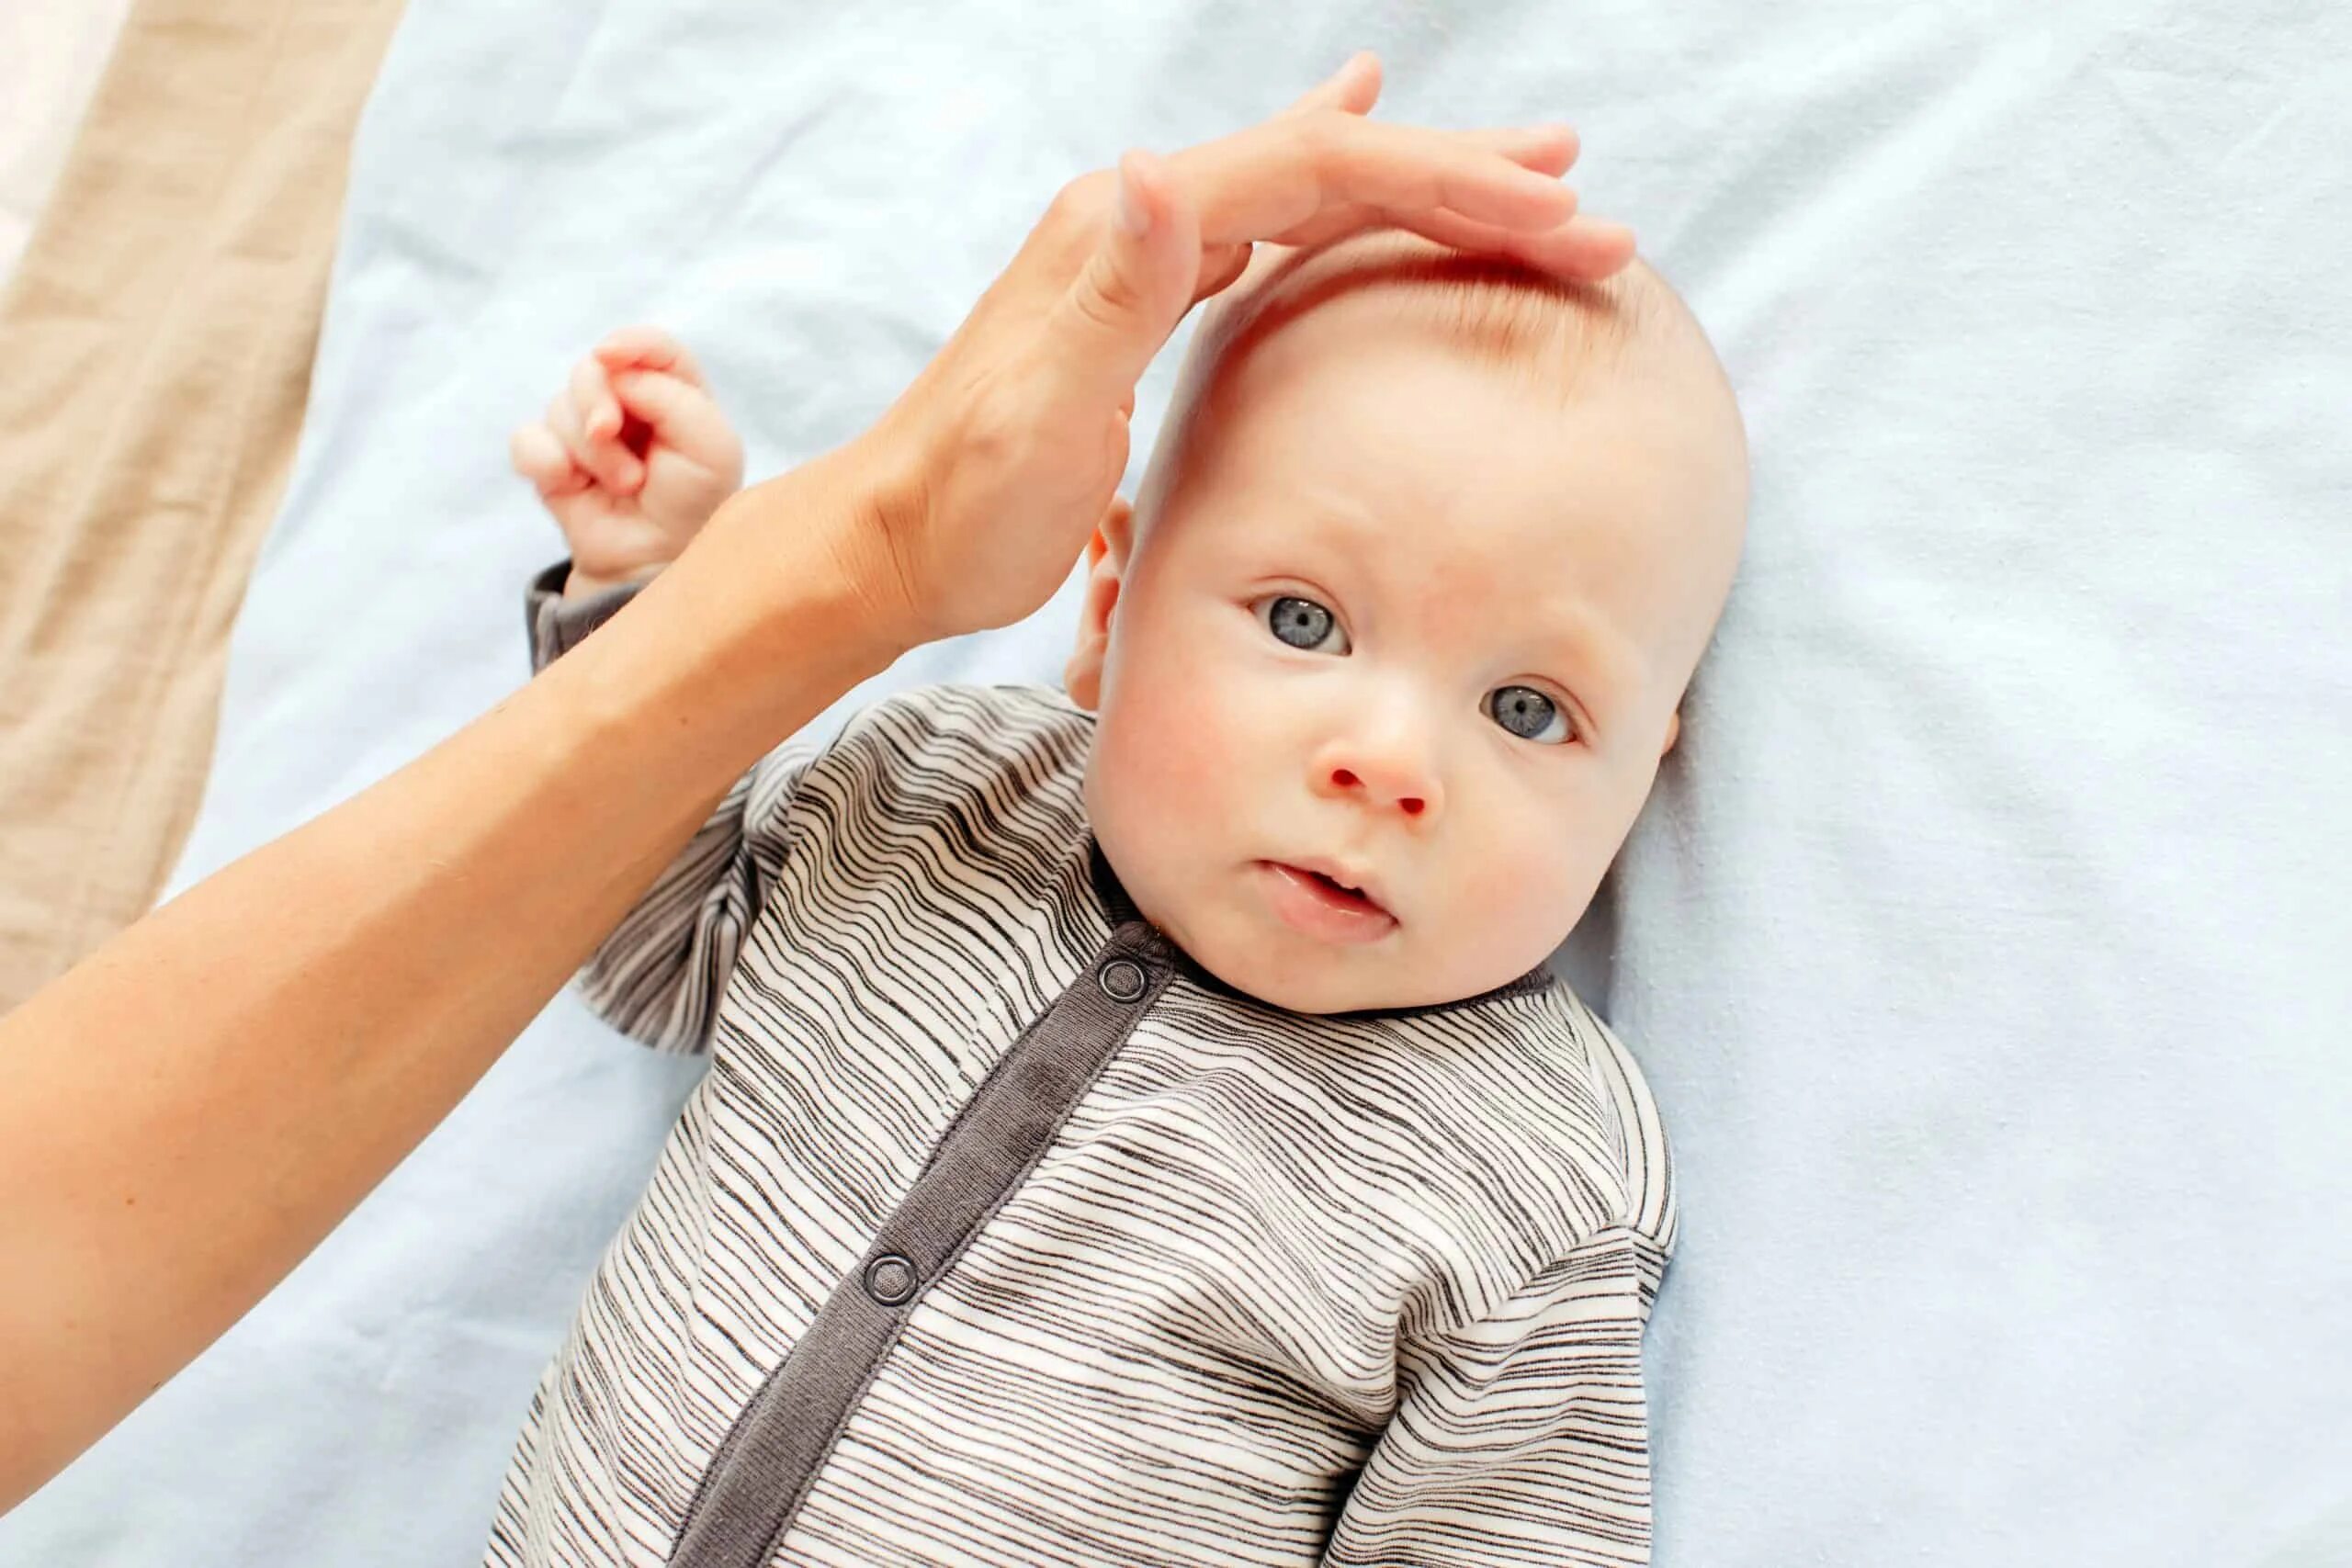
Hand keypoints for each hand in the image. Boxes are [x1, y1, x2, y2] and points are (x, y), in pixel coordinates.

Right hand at [509, 327, 745, 596]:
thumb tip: (615, 372)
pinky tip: (569, 484)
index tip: (611, 357)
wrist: (655, 562)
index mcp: (674, 393)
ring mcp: (586, 431)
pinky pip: (527, 440)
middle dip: (599, 404)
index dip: (629, 344)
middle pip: (592, 369)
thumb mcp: (711, 449)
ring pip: (559, 406)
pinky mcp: (553, 460)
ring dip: (589, 450)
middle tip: (618, 446)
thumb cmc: (693, 505)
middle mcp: (628, 404)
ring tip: (623, 486)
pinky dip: (544, 460)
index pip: (651, 347)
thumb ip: (673, 398)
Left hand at [740, 50, 1635, 646]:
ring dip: (1423, 179)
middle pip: (1332, 163)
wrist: (895, 540)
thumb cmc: (965, 501)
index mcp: (1131, 228)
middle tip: (1582, 194)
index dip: (1445, 184)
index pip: (1320, 172)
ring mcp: (1146, 253)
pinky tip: (1359, 143)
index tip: (1557, 217)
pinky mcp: (1151, 299)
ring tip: (1525, 174)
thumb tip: (1148, 169)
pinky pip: (1274, 223)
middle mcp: (1142, 217)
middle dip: (1464, 177)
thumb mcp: (1036, 411)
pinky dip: (1341, 188)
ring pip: (1315, 188)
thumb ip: (1105, 293)